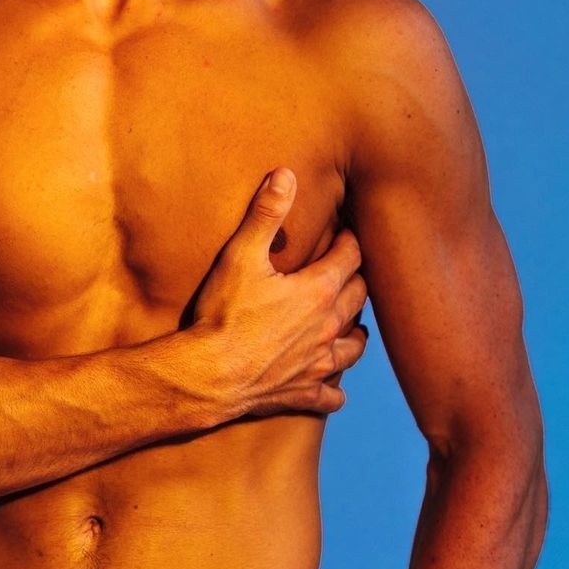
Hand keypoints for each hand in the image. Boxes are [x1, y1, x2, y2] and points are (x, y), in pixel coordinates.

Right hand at [190, 167, 367, 415]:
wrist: (209, 375)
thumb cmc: (224, 314)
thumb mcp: (242, 255)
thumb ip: (266, 213)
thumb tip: (285, 174)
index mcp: (319, 291)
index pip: (351, 256)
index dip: (350, 240)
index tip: (344, 231)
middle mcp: (328, 327)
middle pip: (359, 298)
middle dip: (357, 279)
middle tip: (348, 268)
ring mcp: (319, 363)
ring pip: (355, 346)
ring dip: (357, 331)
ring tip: (353, 323)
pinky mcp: (304, 392)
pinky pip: (333, 394)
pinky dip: (337, 388)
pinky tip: (336, 386)